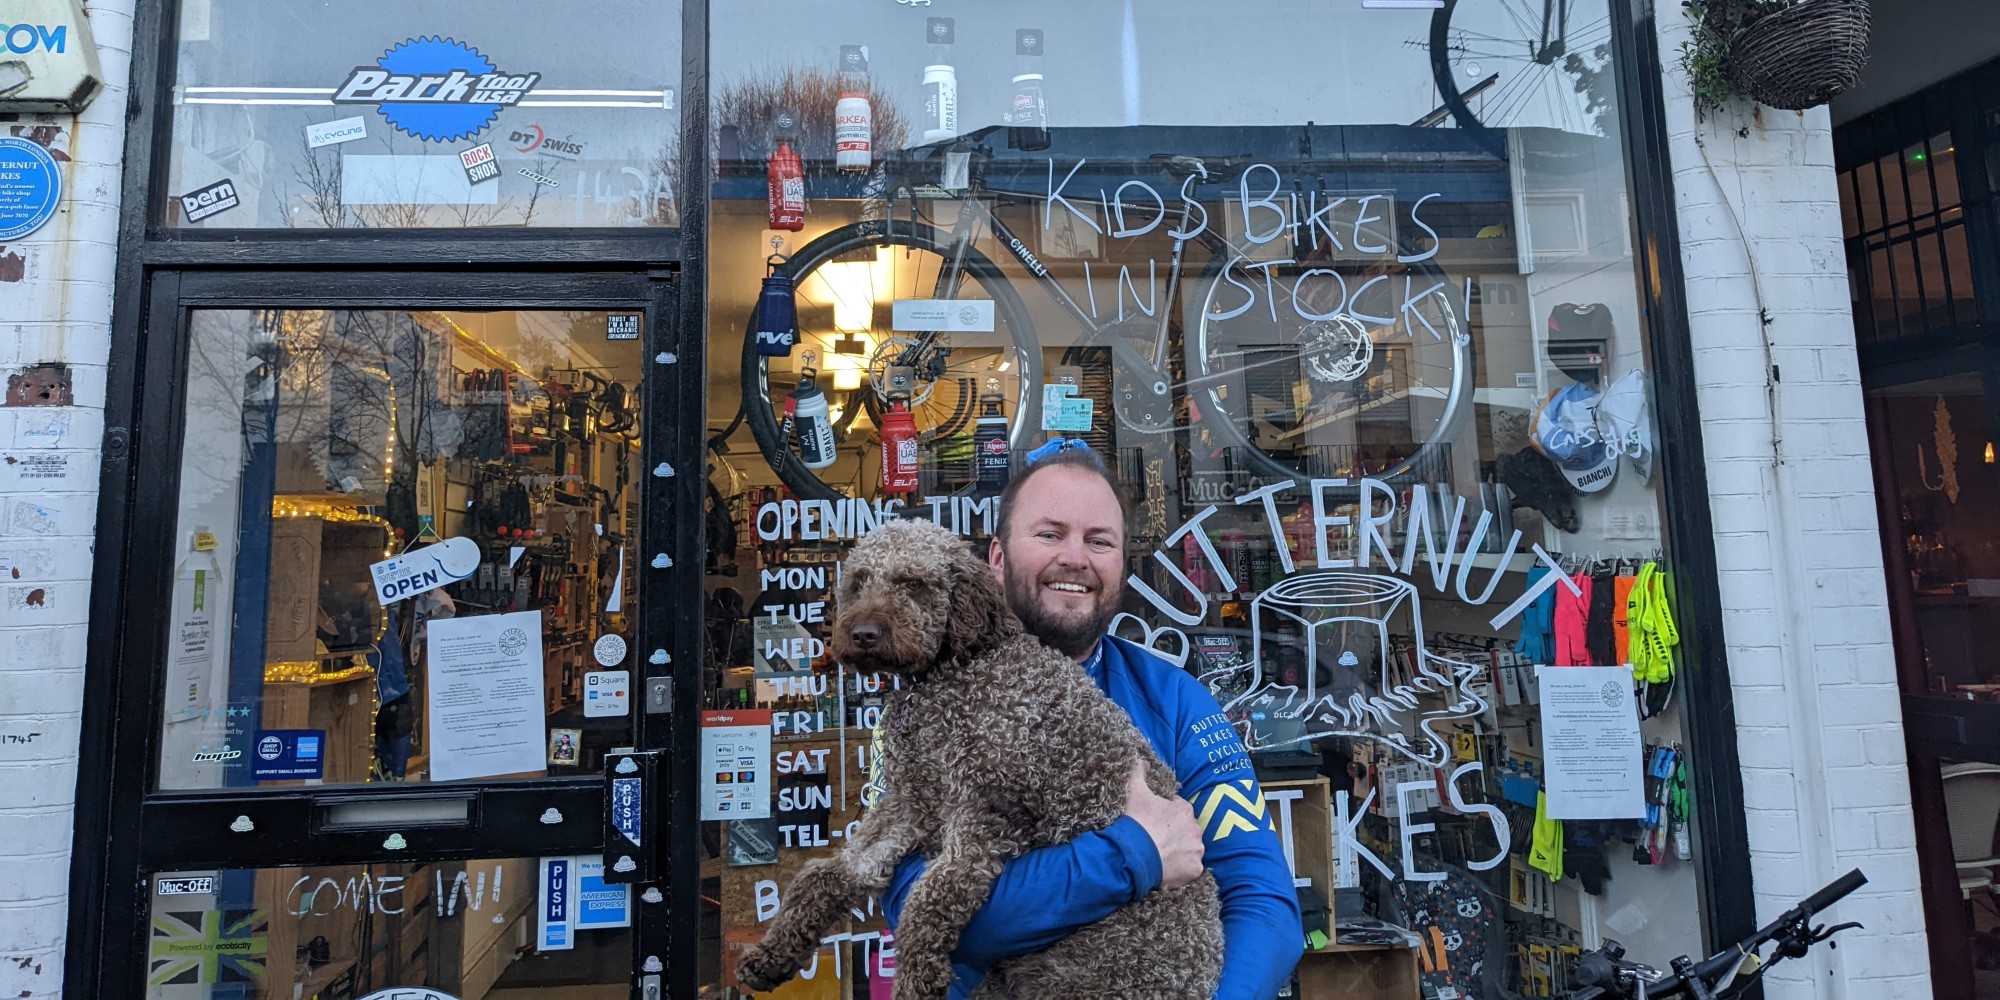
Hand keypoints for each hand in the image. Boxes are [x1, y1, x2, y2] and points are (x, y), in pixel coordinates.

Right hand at [1124, 763, 1204, 888]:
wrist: (1133, 855)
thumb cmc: (1136, 822)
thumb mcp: (1134, 792)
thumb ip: (1138, 772)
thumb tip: (1142, 760)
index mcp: (1184, 810)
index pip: (1179, 809)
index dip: (1166, 815)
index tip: (1154, 821)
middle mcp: (1195, 829)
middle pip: (1187, 830)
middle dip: (1175, 834)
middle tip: (1157, 839)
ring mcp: (1196, 850)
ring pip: (1191, 849)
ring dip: (1180, 851)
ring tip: (1161, 855)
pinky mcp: (1194, 870)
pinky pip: (1191, 869)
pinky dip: (1182, 869)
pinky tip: (1167, 868)